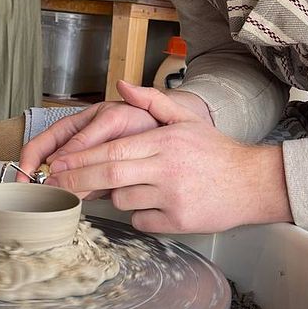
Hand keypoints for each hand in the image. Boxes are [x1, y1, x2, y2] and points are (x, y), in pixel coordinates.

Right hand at [18, 85, 160, 182]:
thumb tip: (58, 160)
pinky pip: (88, 190)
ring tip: (59, 196)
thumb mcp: (114, 120)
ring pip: (68, 181)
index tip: (24, 174)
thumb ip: (87, 137)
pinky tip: (85, 198)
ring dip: (63, 189)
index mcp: (76, 127)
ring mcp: (92, 164)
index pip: (42, 144)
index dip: (29, 160)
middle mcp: (80, 147)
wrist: (172, 131)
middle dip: (41, 181)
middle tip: (36, 194)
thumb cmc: (144, 118)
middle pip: (50, 167)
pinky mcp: (106, 179)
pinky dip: (84, 196)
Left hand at [45, 83, 292, 233]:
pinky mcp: (179, 222)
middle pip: (109, 176)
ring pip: (123, 199)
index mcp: (165, 141)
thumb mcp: (186, 119)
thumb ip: (151, 102)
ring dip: (116, 195)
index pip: (112, 150)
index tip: (58, 163)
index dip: (81, 158)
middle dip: (77, 180)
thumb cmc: (215, 151)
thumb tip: (121, 86)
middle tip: (55, 183)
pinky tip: (153, 203)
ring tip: (130, 186)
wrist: (252, 183)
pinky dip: (138, 213)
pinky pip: (142, 220)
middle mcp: (167, 169)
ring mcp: (173, 198)